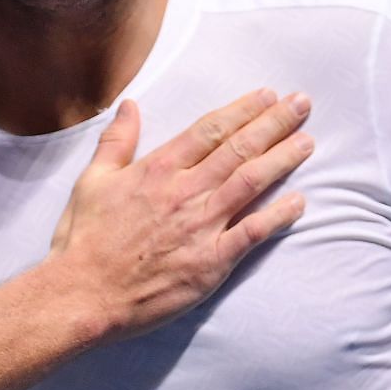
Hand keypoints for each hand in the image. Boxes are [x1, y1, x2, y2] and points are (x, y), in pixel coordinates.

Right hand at [50, 89, 312, 340]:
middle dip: (274, 124)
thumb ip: (116, 141)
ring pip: (250, 183)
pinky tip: (299, 202)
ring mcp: (200, 226)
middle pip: (238, 149)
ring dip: (282, 160)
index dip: (242, 110)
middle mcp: (184, 191)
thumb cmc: (84, 239)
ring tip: (307, 142)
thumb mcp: (92, 180)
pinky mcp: (210, 262)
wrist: (83, 293)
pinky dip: (278, 216)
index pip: (209, 130)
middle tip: (301, 105)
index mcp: (157, 168)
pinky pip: (252, 233)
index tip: (267, 96)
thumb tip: (130, 105)